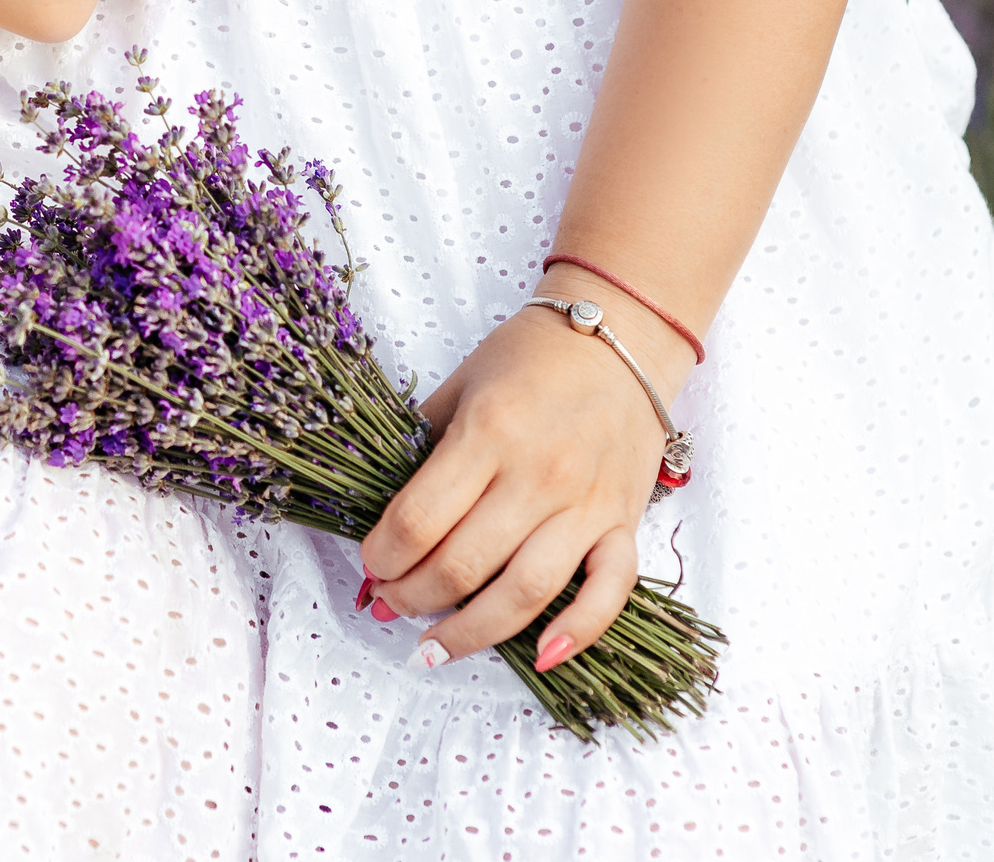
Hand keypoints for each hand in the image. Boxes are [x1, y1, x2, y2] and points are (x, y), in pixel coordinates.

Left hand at [355, 270, 693, 671]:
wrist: (620, 337)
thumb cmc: (530, 357)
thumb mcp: (460, 385)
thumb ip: (421, 443)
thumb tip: (377, 508)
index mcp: (488, 433)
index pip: (419, 520)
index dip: (382, 556)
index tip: (370, 563)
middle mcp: (538, 475)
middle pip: (462, 566)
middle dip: (411, 597)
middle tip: (390, 601)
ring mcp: (586, 504)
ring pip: (524, 594)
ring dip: (469, 632)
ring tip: (431, 647)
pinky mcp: (623, 523)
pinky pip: (607, 593)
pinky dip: (576, 633)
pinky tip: (540, 657)